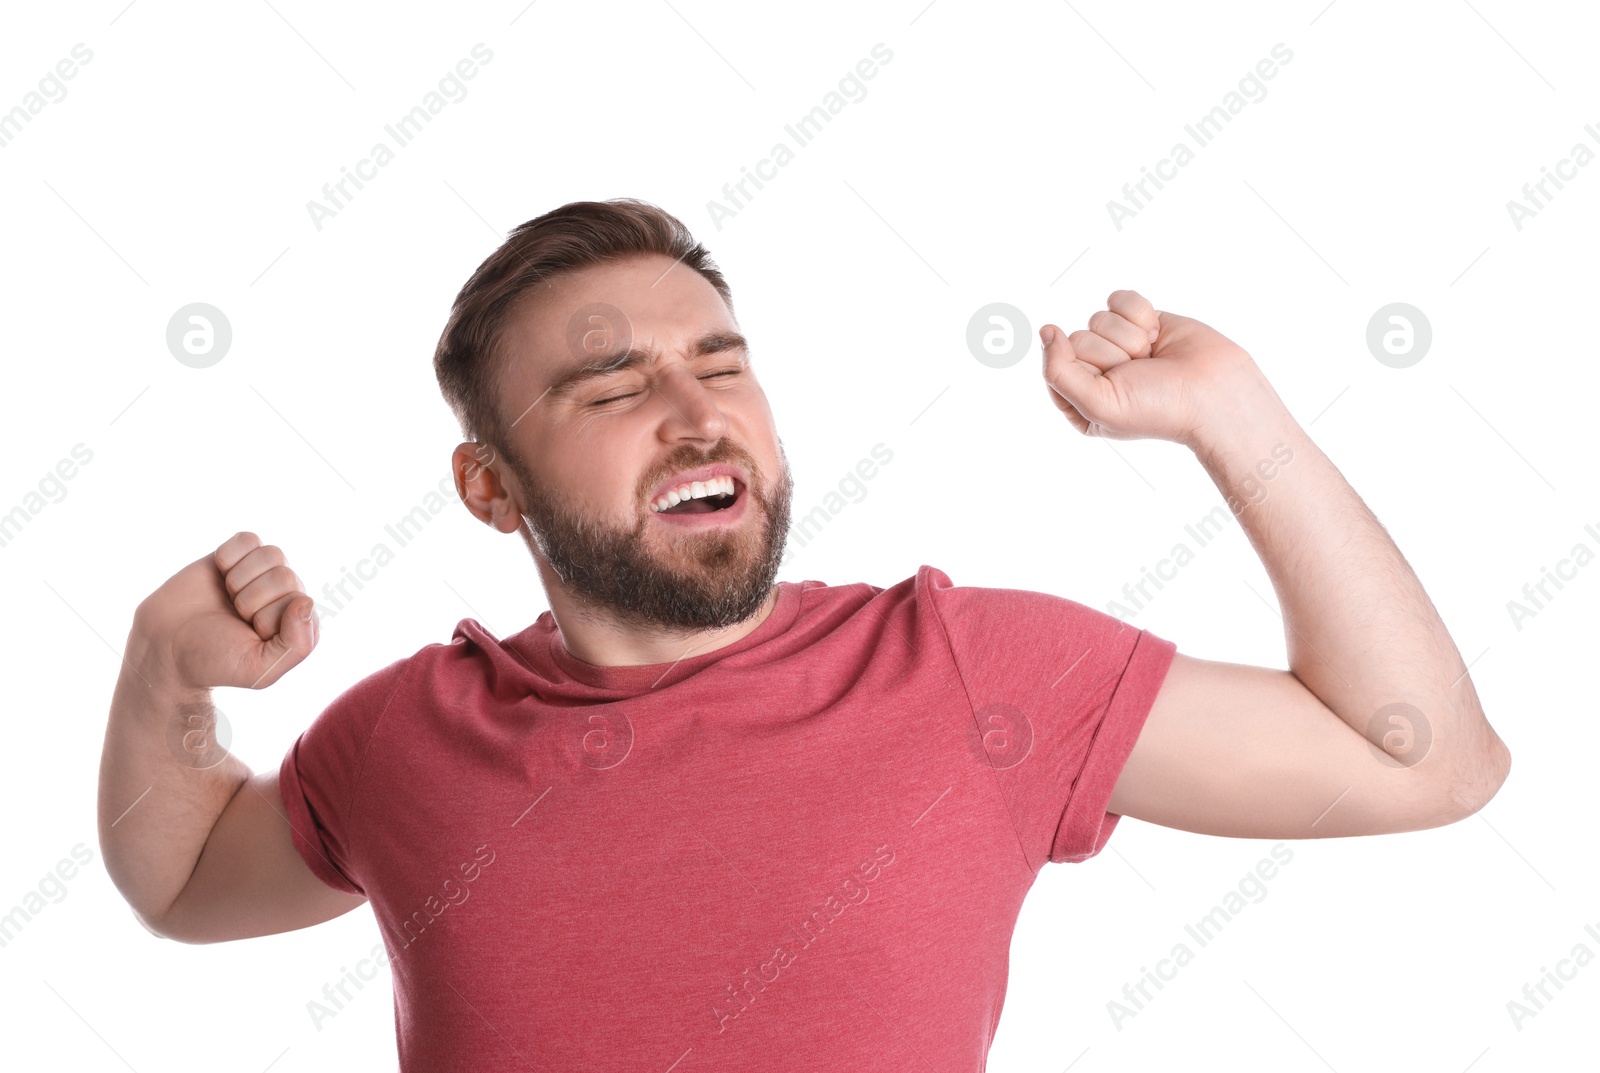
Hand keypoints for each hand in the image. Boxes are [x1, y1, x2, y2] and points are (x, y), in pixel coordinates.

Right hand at [130, 532, 318, 690]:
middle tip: (235, 617)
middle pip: (284, 575)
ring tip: (228, 598)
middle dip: (250, 600)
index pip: (298, 601)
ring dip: (240, 579)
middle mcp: (288, 595)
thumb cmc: (215, 661)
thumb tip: (306, 603)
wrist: (167, 646)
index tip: (249, 633)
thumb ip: (296, 645)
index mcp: (301, 624)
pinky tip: (220, 576)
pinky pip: (248, 539)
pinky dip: (228, 557)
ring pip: (271, 554)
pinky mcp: (239, 556)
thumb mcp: (259, 669)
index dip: (266, 618)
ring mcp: (264, 574)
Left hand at [1040, 290, 1263, 448]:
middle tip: (1140, 372)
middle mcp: (1097, 370)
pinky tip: (1158, 335)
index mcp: (1079, 399)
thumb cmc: (1159, 408)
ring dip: (1130, 337)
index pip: (1055, 366)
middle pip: (1077, 338)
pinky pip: (1119, 298)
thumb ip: (1058, 372)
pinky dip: (1140, 313)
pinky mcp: (1139, 320)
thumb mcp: (1097, 404)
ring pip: (1099, 317)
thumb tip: (1046, 331)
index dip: (1085, 371)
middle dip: (1112, 354)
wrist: (1214, 392)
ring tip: (1152, 358)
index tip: (1112, 383)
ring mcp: (1118, 343)